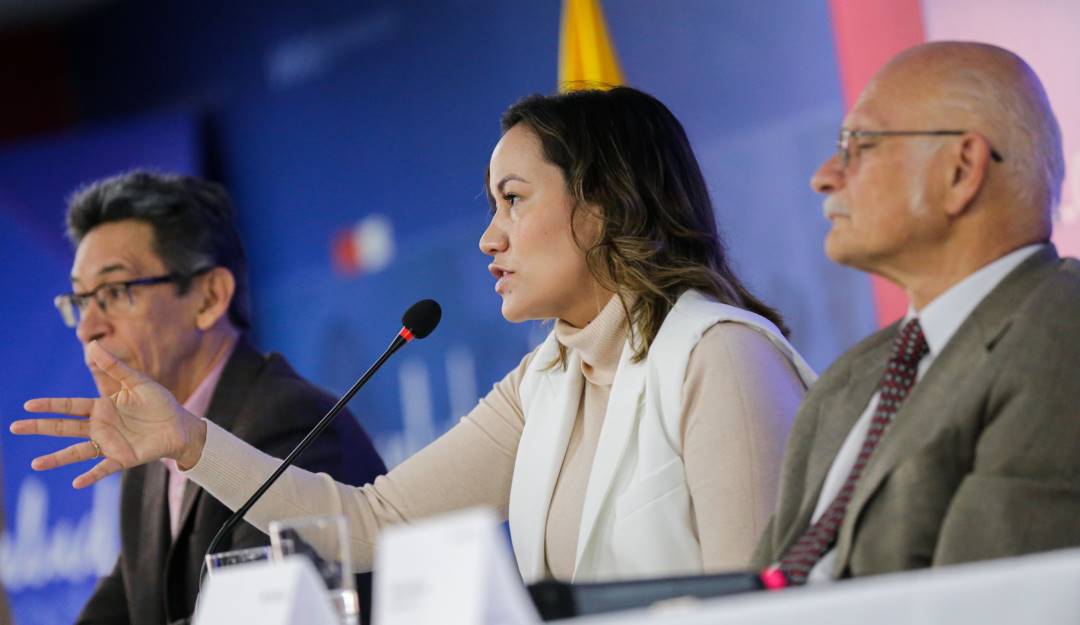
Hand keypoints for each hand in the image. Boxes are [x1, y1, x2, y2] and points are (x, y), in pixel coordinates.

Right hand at [9, 341, 206, 487]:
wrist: (180, 425)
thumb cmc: (159, 403)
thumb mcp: (137, 382)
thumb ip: (115, 367)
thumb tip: (92, 345)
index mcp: (102, 408)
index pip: (70, 406)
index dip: (50, 406)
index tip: (28, 405)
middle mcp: (100, 427)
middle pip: (65, 427)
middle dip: (40, 427)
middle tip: (15, 427)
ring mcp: (110, 444)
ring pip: (77, 451)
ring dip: (57, 458)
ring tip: (35, 464)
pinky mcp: (123, 458)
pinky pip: (104, 468)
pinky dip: (91, 475)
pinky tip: (77, 482)